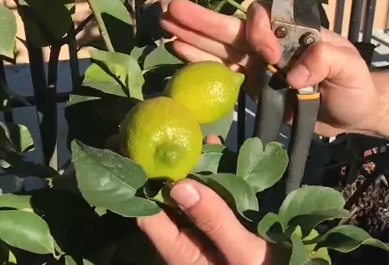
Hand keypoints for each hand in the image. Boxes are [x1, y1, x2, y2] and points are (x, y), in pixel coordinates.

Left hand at [137, 137, 286, 264]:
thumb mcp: (243, 253)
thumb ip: (213, 220)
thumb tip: (178, 184)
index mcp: (183, 254)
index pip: (148, 216)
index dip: (145, 185)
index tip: (147, 151)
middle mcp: (188, 245)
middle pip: (167, 205)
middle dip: (172, 171)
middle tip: (174, 136)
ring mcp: (205, 239)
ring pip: (190, 200)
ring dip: (195, 172)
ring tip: (201, 140)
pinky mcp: (223, 234)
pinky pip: (213, 203)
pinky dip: (216, 180)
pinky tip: (221, 154)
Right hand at [159, 0, 388, 139]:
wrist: (353, 115)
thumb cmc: (356, 87)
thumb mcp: (350, 70)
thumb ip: (326, 61)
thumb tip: (293, 73)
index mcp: (294, 31)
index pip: (267, 18)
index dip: (259, 30)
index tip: (268, 54)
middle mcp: (272, 42)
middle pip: (233, 27)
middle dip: (202, 19)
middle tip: (171, 8)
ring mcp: (258, 63)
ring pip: (221, 45)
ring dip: (192, 36)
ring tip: (164, 24)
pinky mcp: (251, 83)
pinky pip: (222, 69)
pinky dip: (200, 61)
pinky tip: (178, 49)